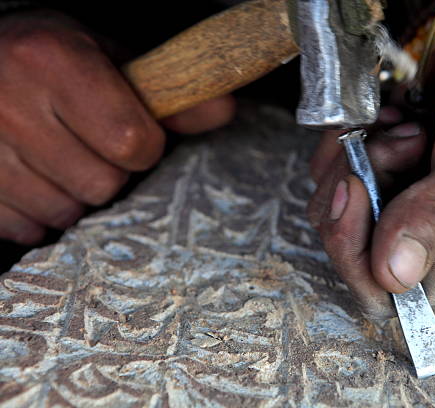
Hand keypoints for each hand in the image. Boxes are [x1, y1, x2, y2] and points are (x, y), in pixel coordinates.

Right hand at [0, 10, 233, 244]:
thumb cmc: (50, 60)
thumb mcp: (108, 60)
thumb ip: (167, 92)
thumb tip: (224, 109)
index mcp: (54, 60)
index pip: (132, 142)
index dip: (144, 145)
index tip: (131, 132)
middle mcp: (10, 103)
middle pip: (102, 185)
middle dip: (109, 170)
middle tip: (89, 143)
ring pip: (65, 212)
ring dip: (74, 193)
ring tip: (57, 156)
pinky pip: (26, 229)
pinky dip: (37, 211)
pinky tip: (31, 175)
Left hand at [308, 29, 434, 319]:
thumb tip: (395, 275)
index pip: (384, 294)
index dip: (354, 253)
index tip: (359, 188)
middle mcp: (423, 237)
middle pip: (347, 248)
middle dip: (352, 189)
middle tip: (391, 144)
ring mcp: (398, 203)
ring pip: (333, 202)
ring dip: (357, 155)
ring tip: (406, 127)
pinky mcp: (381, 171)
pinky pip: (335, 164)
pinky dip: (353, 134)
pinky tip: (395, 116)